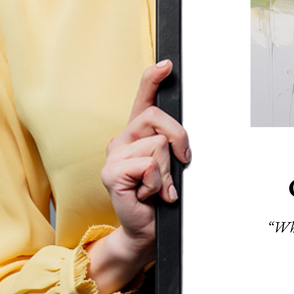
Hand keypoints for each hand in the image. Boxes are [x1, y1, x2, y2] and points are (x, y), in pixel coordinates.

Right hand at [86, 60, 190, 293]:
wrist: (146, 229)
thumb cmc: (159, 197)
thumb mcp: (170, 165)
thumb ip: (172, 145)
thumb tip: (182, 137)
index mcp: (137, 134)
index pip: (143, 98)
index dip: (153, 78)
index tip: (167, 65)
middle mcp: (122, 139)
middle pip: (158, 118)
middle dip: (179, 140)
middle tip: (180, 164)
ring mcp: (113, 155)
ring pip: (158, 145)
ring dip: (167, 171)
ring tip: (158, 187)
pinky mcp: (111, 173)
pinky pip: (148, 165)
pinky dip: (157, 183)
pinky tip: (148, 194)